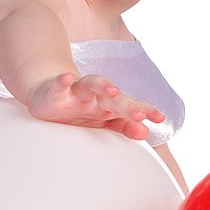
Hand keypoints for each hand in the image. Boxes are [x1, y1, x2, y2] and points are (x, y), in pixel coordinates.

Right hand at [26, 73, 165, 140]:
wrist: (49, 96)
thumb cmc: (78, 112)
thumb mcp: (102, 122)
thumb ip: (124, 126)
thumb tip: (145, 132)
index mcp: (108, 105)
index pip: (130, 106)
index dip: (145, 110)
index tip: (160, 118)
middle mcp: (95, 96)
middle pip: (114, 98)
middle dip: (127, 105)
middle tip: (140, 114)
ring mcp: (76, 92)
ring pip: (91, 84)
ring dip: (102, 85)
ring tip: (113, 89)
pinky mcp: (56, 92)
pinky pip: (59, 85)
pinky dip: (62, 81)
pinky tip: (67, 77)